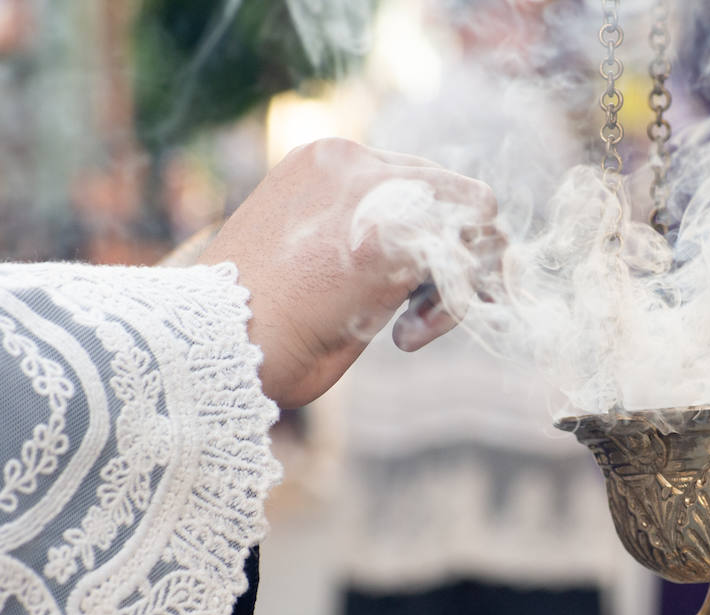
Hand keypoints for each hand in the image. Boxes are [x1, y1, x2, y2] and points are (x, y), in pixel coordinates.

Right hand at [198, 138, 498, 407]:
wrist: (216, 344)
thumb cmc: (258, 322)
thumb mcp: (314, 255)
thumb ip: (365, 234)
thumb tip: (433, 252)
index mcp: (327, 161)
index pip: (423, 183)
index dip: (429, 239)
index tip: (400, 290)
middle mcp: (355, 161)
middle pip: (460, 197)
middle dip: (455, 259)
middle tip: (415, 312)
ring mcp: (377, 193)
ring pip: (479, 224)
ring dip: (457, 284)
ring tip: (410, 326)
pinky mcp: (397, 238)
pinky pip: (472, 263)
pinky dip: (452, 308)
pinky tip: (403, 337)